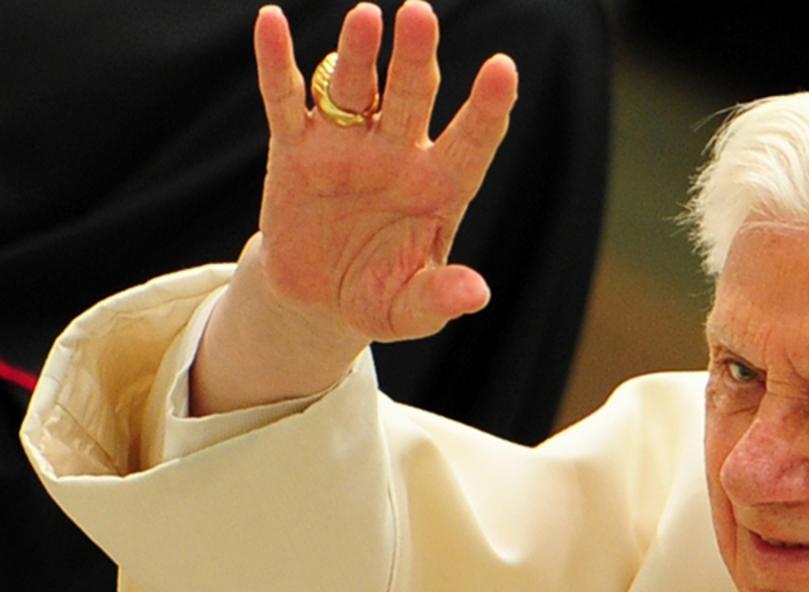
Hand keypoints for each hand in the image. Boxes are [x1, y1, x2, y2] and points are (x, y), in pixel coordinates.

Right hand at [192, 2, 517, 413]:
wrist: (317, 300)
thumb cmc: (378, 297)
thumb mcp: (409, 310)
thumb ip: (439, 298)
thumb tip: (475, 294)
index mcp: (440, 186)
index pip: (472, 141)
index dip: (487, 108)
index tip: (502, 70)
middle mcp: (398, 153)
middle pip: (411, 96)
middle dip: (415, 57)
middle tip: (419, 14)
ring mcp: (346, 145)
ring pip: (354, 88)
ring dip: (357, 53)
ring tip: (365, 17)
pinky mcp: (295, 150)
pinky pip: (285, 100)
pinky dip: (277, 63)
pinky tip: (270, 23)